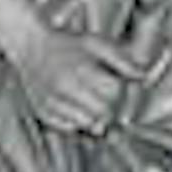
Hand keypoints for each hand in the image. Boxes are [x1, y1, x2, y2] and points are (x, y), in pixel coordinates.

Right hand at [10, 21, 141, 135]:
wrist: (29, 46)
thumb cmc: (64, 44)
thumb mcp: (95, 43)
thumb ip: (121, 59)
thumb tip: (141, 75)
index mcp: (80, 70)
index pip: (113, 92)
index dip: (121, 90)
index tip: (118, 85)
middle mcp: (65, 90)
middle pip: (102, 112)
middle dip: (110, 106)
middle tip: (106, 95)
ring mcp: (52, 103)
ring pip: (87, 124)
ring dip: (94, 116)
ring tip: (90, 99)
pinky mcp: (43, 113)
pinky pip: (69, 128)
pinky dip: (76, 121)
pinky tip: (75, 105)